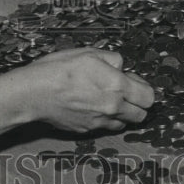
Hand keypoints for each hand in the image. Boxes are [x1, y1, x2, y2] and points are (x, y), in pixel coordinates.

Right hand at [16, 47, 154, 131]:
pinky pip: (104, 127)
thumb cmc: (59, 69)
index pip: (149, 98)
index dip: (144, 89)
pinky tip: (90, 106)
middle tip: (124, 92)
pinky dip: (103, 119)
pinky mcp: (86, 130)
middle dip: (137, 104)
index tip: (134, 82)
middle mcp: (112, 108)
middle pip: (141, 115)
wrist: (34, 92)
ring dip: (121, 113)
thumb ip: (113, 60)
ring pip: (123, 123)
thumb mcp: (89, 52)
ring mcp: (99, 122)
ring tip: (107, 100)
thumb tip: (121, 67)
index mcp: (117, 86)